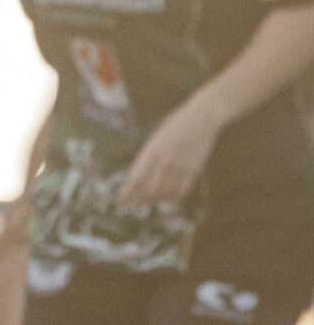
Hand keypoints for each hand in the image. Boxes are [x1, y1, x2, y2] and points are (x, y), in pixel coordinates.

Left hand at [118, 93, 225, 208]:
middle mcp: (164, 160)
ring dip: (156, 200)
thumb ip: (149, 156)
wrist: (202, 117)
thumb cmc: (176, 125)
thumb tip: (138, 177)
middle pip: (150, 189)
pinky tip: (169, 199)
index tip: (121, 201)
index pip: (136, 178)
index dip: (128, 193)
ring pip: (166, 191)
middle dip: (140, 200)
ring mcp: (180, 165)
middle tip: (133, 207)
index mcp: (151, 151)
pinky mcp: (194, 168)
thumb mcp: (156, 138)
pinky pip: (183, 189)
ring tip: (149, 203)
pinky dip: (174, 196)